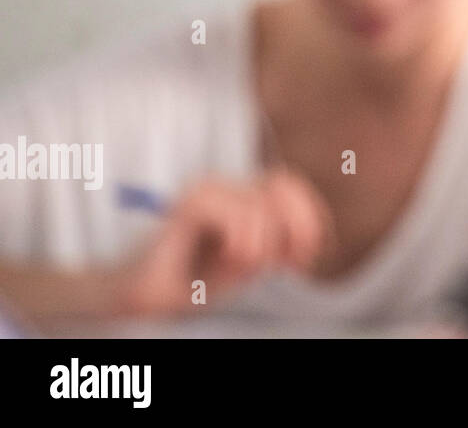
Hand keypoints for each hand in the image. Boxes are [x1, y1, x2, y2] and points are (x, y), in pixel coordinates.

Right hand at [112, 168, 333, 316]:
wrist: (143, 295)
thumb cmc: (194, 280)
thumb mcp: (248, 263)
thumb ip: (278, 245)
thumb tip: (312, 238)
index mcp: (246, 197)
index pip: (292, 188)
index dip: (311, 218)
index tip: (304, 259)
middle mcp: (230, 187)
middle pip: (285, 183)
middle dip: (299, 223)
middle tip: (291, 262)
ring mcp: (209, 190)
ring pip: (263, 202)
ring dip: (265, 241)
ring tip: (245, 263)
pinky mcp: (190, 203)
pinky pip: (235, 212)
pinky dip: (244, 239)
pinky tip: (232, 257)